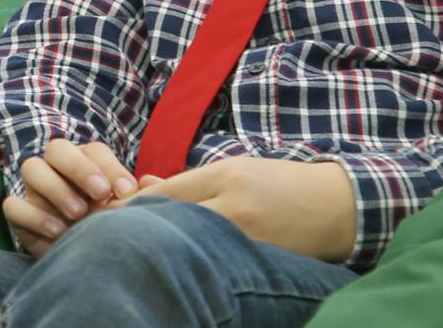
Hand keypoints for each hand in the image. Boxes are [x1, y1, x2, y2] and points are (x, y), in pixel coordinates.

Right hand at [1, 138, 137, 258]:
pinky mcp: (18, 213)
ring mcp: (34, 188)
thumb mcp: (122, 211)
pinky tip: (57, 231)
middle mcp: (56, 168)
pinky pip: (13, 205)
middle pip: (58, 148)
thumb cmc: (105, 225)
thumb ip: (137, 196)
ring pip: (31, 168)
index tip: (126, 191)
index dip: (109, 166)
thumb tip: (151, 183)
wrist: (79, 256)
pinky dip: (34, 215)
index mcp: (85, 163)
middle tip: (101, 193)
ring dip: (55, 188)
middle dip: (80, 168)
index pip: (93, 150)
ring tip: (78, 213)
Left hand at [116, 155, 356, 262]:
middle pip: (171, 225)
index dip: (128, 208)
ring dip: (162, 254)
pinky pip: (217, 270)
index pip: (164, 196)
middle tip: (103, 243)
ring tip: (131, 261)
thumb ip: (190, 181)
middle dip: (136, 234)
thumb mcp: (236, 169)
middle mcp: (236, 212)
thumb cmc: (282, 183)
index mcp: (227, 180)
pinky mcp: (262, 267)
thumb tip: (144, 188)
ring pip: (192, 251)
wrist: (341, 208)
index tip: (100, 215)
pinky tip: (175, 274)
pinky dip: (194, 270)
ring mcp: (250, 244)